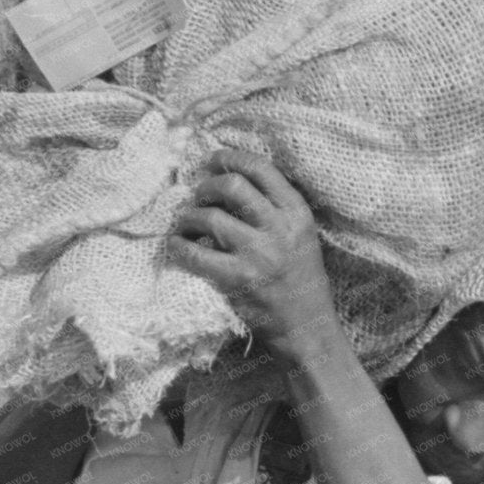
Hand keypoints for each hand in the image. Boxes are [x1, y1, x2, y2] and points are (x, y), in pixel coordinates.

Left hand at [167, 151, 338, 357]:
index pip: (260, 168)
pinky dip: (178, 245)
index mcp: (297, 212)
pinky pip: (195, 253)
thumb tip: (227, 178)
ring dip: (188, 216)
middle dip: (206, 186)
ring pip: (209, 216)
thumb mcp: (300, 234)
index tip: (212, 162)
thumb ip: (274, 207)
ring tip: (186, 223)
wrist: (306, 326)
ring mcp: (257, 254)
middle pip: (232, 185)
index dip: (230, 157)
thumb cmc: (299, 278)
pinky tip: (177, 245)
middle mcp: (279, 228)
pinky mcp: (237, 279)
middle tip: (198, 196)